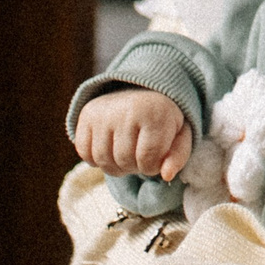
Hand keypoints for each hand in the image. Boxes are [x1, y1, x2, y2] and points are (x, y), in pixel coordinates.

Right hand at [74, 88, 191, 180]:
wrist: (142, 89)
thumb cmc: (164, 118)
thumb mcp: (181, 134)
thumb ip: (178, 156)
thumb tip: (166, 175)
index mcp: (155, 113)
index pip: (147, 160)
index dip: (152, 167)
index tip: (157, 156)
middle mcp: (126, 109)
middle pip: (124, 161)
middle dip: (134, 166)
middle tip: (140, 154)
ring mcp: (103, 112)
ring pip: (102, 160)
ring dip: (115, 166)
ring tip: (127, 154)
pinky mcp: (87, 114)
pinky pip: (84, 153)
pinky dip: (95, 159)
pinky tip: (110, 148)